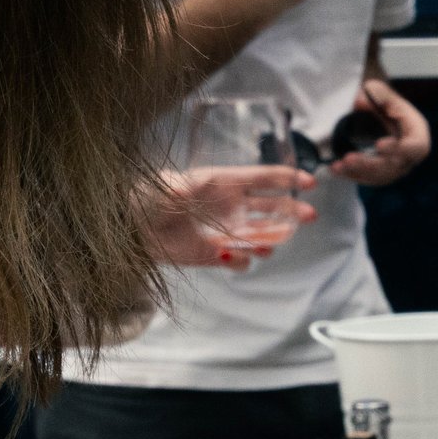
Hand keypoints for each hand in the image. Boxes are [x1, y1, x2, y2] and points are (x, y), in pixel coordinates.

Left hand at [144, 167, 317, 269]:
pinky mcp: (217, 254)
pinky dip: (241, 261)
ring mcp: (226, 231)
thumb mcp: (164, 188)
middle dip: (292, 211)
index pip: (261, 178)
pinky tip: (229, 257)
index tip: (309, 182)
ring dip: (268, 241)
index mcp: (222, 183)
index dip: (286, 178)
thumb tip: (191, 192)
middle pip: (272, 208)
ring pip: (262, 237)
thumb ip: (182, 190)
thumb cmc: (145, 198)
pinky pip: (242, 260)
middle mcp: (230, 207)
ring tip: (262, 246)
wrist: (128, 229)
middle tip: (309, 216)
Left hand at [329, 80, 431, 185]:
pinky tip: (337, 170)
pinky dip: (353, 175)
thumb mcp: (383, 93)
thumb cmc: (384, 102)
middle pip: (394, 165)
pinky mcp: (384, 173)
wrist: (380, 111)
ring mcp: (398, 167)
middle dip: (370, 164)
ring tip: (337, 166)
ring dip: (357, 172)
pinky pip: (370, 179)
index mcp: (418, 134)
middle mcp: (410, 155)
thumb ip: (377, 94)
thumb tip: (361, 102)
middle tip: (348, 158)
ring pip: (380, 176)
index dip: (398, 149)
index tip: (378, 145)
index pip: (414, 147)